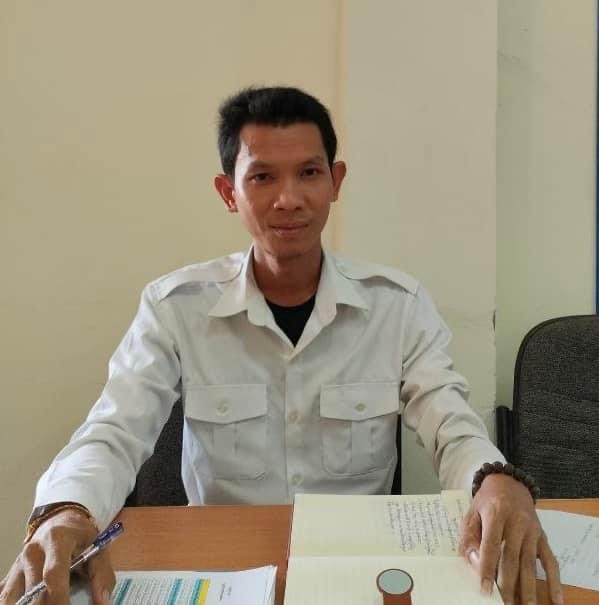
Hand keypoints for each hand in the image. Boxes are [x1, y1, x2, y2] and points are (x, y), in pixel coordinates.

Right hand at [0, 509, 114, 604]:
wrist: (61, 521)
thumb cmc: (81, 537)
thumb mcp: (98, 548)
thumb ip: (101, 575)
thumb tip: (102, 602)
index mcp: (57, 540)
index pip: (54, 573)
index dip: (60, 598)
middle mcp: (33, 551)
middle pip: (33, 590)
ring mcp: (17, 564)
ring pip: (13, 597)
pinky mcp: (10, 575)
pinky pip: (6, 596)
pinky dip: (16, 603)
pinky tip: (27, 603)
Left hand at [458, 473, 562, 604]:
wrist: (508, 482)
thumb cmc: (486, 501)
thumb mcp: (471, 513)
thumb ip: (469, 536)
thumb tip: (474, 561)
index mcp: (496, 513)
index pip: (491, 544)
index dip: (487, 567)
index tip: (484, 588)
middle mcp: (517, 522)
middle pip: (512, 557)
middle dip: (508, 584)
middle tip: (505, 604)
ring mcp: (532, 530)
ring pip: (530, 563)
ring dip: (528, 588)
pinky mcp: (542, 537)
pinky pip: (550, 560)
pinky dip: (554, 580)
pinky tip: (556, 599)